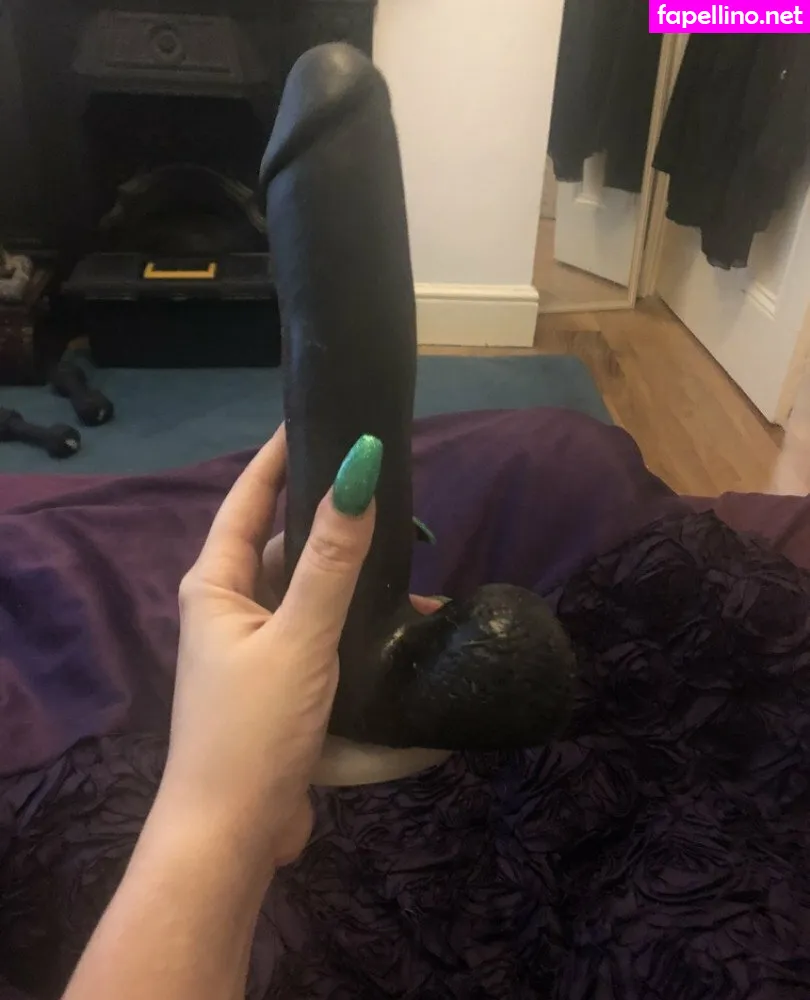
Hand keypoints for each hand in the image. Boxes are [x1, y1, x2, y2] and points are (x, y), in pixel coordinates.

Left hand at [156, 426, 437, 873]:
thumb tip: (358, 468)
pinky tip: (407, 623)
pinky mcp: (284, 683)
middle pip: (287, 545)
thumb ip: (332, 558)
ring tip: (417, 557)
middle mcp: (232, 608)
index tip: (317, 414)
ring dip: (359, 578)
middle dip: (338, 522)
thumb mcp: (300, 636)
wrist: (233, 836)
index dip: (279, 455)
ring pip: (313, 592)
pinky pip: (325, 633)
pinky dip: (360, 623)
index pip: (248, 499)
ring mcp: (259, 647)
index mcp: (216, 585)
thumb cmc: (254, 727)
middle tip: (394, 494)